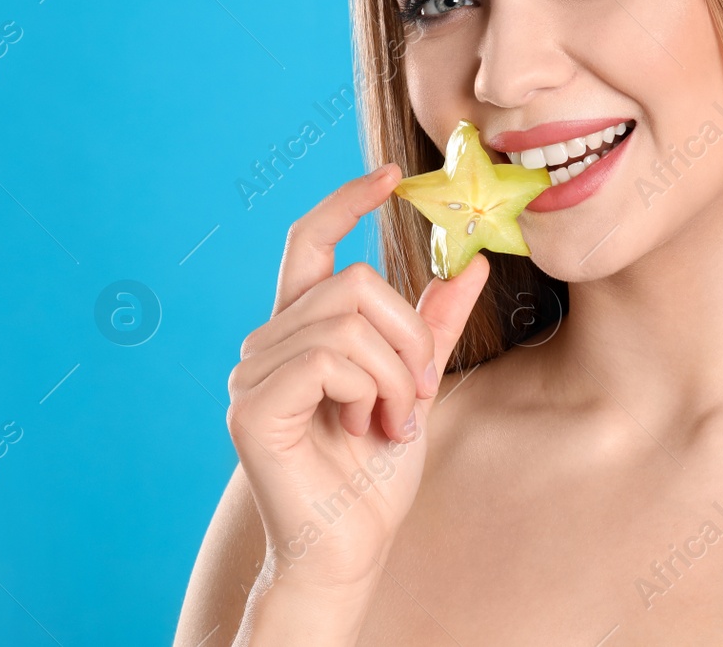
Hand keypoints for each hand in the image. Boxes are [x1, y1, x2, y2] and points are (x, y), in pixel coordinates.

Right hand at [226, 163, 491, 599]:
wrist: (352, 546)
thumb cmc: (374, 473)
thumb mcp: (416, 384)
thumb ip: (434, 324)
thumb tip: (471, 259)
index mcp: (299, 329)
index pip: (309, 240)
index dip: (346, 201)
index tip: (393, 176)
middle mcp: (265, 342)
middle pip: (354, 280)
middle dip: (407, 337)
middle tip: (415, 393)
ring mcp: (252, 372)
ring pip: (349, 321)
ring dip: (392, 375)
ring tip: (388, 420)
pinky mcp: (252, 405)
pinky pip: (330, 358)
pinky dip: (368, 391)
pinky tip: (363, 428)